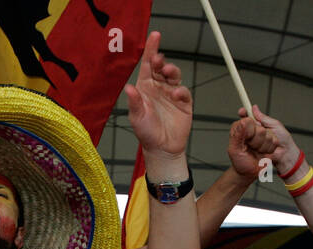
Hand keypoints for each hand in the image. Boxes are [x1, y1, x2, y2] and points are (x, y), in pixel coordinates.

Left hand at [125, 31, 191, 158]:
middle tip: (159, 60)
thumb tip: (129, 88)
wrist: (162, 149)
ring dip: (172, 71)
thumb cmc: (146, 133)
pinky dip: (180, 90)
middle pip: (162, 68)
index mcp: (145, 88)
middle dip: (161, 61)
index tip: (155, 36)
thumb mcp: (137, 117)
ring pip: (174, 75)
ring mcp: (171, 94)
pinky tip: (176, 95)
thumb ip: (134, 102)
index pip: (148, 65)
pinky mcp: (183, 102)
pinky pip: (183, 91)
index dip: (151, 50)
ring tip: (168, 72)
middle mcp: (158, 88)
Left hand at [227, 116, 276, 179]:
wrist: (249, 172)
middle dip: (256, 143)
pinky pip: (274, 141)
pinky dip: (268, 150)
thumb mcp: (234, 150)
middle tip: (250, 148)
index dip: (249, 133)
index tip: (245, 141)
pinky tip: (262, 152)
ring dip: (262, 148)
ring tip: (256, 151)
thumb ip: (237, 135)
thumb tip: (243, 121)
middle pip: (261, 130)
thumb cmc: (240, 162)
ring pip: (269, 136)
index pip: (249, 121)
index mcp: (240, 127)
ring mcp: (262, 132)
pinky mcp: (271, 138)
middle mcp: (251, 127)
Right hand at [246, 105, 298, 175]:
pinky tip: (267, 146)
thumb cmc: (283, 138)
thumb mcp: (274, 124)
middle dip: (252, 127)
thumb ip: (263, 118)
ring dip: (262, 137)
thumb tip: (254, 108)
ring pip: (251, 136)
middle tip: (261, 128)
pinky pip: (254, 144)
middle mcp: (255, 132)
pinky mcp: (254, 149)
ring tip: (270, 139)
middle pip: (247, 127)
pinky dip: (262, 144)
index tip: (242, 111)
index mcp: (260, 124)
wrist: (286, 153)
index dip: (244, 113)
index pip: (249, 117)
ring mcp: (254, 141)